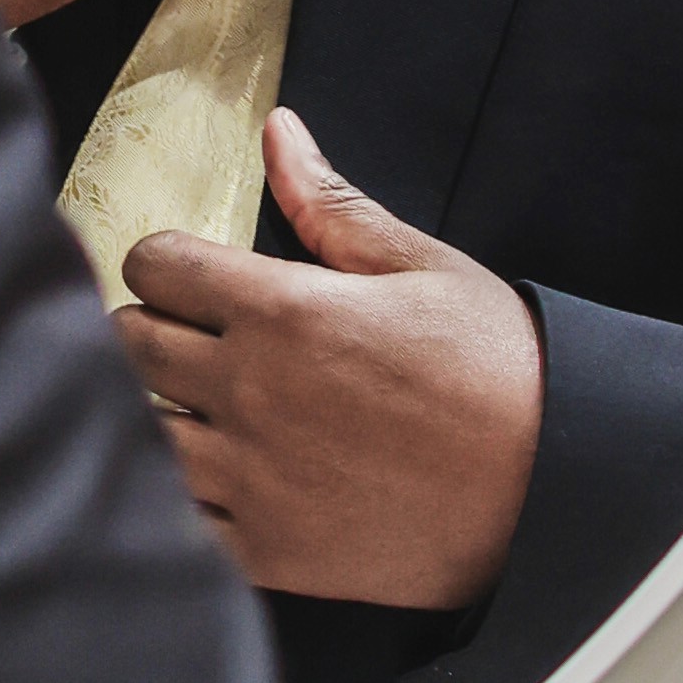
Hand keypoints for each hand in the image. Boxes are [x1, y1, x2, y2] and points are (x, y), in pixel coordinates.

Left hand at [110, 105, 542, 611]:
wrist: (554, 488)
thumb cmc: (499, 371)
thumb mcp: (424, 267)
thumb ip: (331, 205)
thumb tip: (278, 132)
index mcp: (283, 310)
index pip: (154, 265)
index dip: (165, 262)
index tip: (190, 277)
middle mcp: (249, 391)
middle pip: (129, 343)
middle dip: (151, 328)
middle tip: (192, 338)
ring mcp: (251, 477)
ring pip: (137, 430)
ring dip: (154, 411)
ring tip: (196, 409)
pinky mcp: (265, 549)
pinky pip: (173, 518)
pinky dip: (177, 495)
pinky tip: (212, 480)